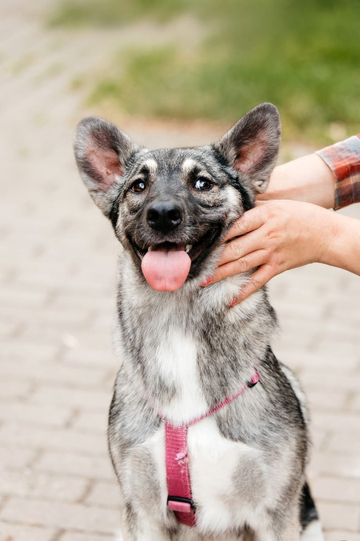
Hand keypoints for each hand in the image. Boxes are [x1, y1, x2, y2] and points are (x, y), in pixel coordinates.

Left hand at [205, 200, 334, 304]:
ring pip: (240, 265)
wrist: (326, 234)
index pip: (233, 225)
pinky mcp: (277, 266)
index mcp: (263, 216)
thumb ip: (254, 208)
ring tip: (202, 281)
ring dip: (220, 274)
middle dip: (210, 259)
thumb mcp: (277, 204)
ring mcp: (271, 252)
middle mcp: (265, 234)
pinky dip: (244, 292)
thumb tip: (230, 209)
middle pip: (232, 248)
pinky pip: (258, 281)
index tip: (197, 242)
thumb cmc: (300, 215)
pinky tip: (231, 300)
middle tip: (192, 266)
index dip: (214, 235)